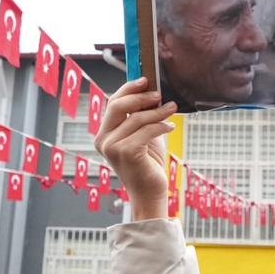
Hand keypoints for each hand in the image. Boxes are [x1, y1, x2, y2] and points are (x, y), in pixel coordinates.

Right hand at [94, 78, 176, 220]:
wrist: (150, 193)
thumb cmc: (148, 164)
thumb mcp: (143, 135)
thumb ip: (142, 116)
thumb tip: (151, 92)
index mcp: (104, 134)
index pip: (112, 103)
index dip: (128, 89)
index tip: (145, 80)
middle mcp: (103, 140)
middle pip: (118, 106)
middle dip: (140, 96)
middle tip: (159, 94)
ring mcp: (111, 147)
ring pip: (136, 118)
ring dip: (157, 112)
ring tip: (171, 109)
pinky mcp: (125, 153)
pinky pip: (146, 131)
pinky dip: (160, 126)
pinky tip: (170, 127)